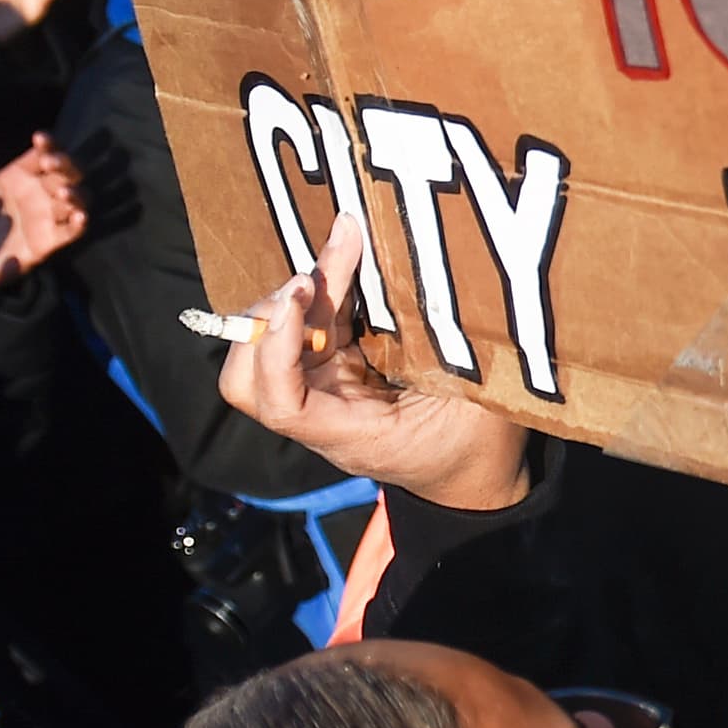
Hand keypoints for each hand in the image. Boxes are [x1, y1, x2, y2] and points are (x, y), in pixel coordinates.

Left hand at [0, 122, 86, 291]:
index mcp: (16, 177)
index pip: (43, 153)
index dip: (48, 144)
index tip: (40, 138)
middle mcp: (36, 194)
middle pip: (67, 172)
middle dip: (66, 164)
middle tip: (51, 163)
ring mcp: (45, 218)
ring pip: (78, 198)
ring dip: (77, 193)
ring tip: (63, 194)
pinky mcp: (48, 243)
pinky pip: (73, 231)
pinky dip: (80, 223)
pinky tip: (77, 217)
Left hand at [217, 210, 534, 508]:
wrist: (472, 474)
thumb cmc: (477, 446)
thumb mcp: (477, 403)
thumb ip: (448, 353)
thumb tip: (432, 279)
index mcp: (349, 434)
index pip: (280, 404)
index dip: (274, 350)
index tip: (301, 295)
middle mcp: (322, 414)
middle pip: (250, 374)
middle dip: (270, 319)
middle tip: (312, 278)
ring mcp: (324, 390)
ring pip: (273, 343)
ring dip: (296, 298)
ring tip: (338, 253)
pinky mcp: (337, 369)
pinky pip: (308, 326)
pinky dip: (320, 292)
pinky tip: (347, 260)